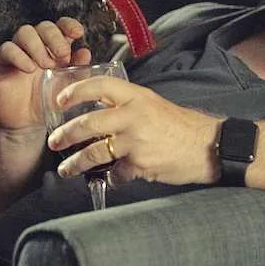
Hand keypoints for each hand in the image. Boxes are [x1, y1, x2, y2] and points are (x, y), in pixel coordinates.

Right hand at [0, 18, 91, 135]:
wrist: (27, 124)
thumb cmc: (49, 101)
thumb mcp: (69, 87)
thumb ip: (79, 70)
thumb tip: (85, 52)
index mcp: (55, 47)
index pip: (61, 25)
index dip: (69, 24)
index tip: (78, 33)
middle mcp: (37, 45)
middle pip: (44, 26)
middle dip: (55, 37)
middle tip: (62, 55)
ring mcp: (19, 51)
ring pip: (25, 32)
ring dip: (37, 46)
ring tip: (45, 65)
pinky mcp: (2, 62)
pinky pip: (7, 49)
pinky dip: (19, 56)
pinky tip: (29, 69)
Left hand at [45, 76, 222, 185]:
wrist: (210, 146)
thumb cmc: (184, 127)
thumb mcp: (155, 105)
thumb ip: (130, 107)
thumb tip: (102, 112)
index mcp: (138, 97)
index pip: (100, 86)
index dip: (76, 92)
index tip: (60, 100)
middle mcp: (134, 116)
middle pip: (88, 123)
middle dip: (66, 134)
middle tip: (54, 141)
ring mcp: (135, 141)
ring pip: (95, 153)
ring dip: (76, 163)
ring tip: (66, 169)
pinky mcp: (140, 164)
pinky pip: (116, 173)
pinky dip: (112, 178)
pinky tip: (113, 179)